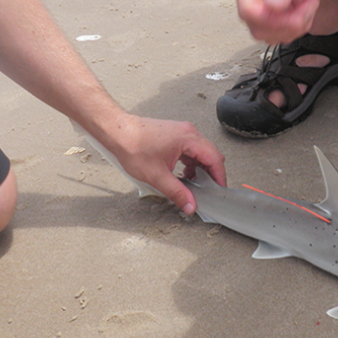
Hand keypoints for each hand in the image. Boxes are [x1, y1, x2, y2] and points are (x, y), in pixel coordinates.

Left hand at [108, 114, 226, 214]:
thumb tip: (190, 205)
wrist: (117, 131)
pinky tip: (183, 174)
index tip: (219, 191)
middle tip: (207, 191)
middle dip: (211, 174)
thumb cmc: (133, 146)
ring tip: (192, 185)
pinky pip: (191, 149)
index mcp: (189, 138)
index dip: (219, 177)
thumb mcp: (157, 176)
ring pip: (201, 152)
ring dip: (200, 169)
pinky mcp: (175, 135)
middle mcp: (189, 132)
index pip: (215, 159)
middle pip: (211, 155)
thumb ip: (177, 192)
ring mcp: (182, 132)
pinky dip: (191, 163)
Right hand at [233, 0, 335, 43]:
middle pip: (257, 25)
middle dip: (285, 25)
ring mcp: (265, 1)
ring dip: (292, 28)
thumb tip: (274, 4)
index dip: (268, 18)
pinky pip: (282, 30)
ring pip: (268, 33)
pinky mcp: (279, 9)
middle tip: (308, 7)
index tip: (292, 11)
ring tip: (310, 5)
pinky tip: (308, 8)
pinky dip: (298, 27)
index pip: (247, 7)